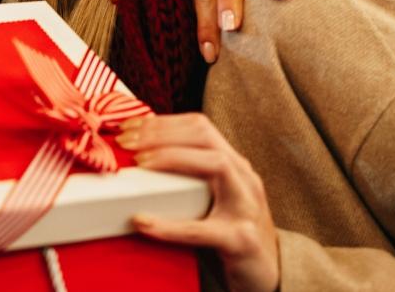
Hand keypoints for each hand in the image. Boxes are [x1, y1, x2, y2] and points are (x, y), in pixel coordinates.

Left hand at [118, 114, 278, 291]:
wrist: (267, 273)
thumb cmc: (229, 232)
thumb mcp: (211, 197)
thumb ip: (186, 177)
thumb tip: (132, 161)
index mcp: (233, 164)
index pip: (199, 126)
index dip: (162, 121)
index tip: (129, 126)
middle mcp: (244, 178)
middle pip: (205, 136)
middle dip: (163, 133)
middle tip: (127, 143)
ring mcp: (246, 207)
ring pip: (216, 165)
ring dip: (172, 158)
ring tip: (139, 165)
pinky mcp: (242, 240)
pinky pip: (203, 229)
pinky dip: (170, 225)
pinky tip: (144, 222)